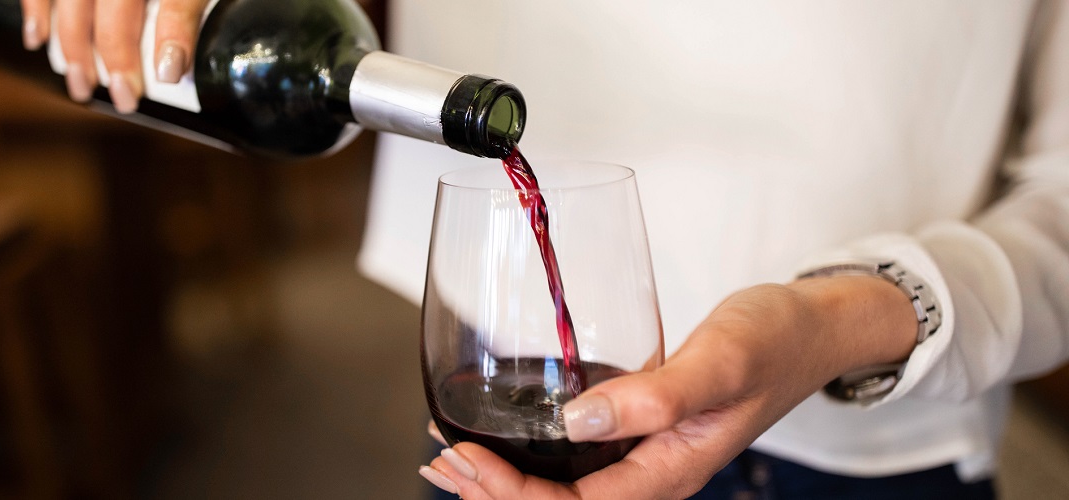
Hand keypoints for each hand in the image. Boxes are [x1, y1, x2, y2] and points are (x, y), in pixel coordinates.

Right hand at [20, 0, 210, 111]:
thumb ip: (189, 5)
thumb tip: (181, 59)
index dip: (173, 34)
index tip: (167, 75)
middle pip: (118, 2)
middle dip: (117, 55)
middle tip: (124, 99)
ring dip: (74, 45)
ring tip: (81, 86)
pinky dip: (36, 7)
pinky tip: (37, 38)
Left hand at [420, 276, 916, 498]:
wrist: (811, 328)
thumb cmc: (774, 343)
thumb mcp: (719, 363)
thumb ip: (655, 397)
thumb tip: (578, 421)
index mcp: (668, 473)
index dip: (511, 492)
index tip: (464, 457)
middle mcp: (651, 472)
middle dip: (492, 490)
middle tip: (439, 458)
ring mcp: (645, 454)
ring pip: (562, 485)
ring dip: (503, 474)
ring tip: (451, 455)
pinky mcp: (640, 428)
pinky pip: (575, 457)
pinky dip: (530, 449)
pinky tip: (502, 434)